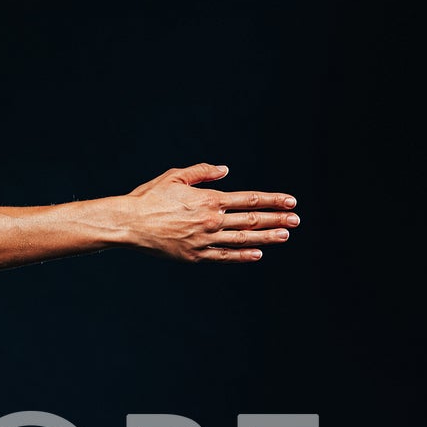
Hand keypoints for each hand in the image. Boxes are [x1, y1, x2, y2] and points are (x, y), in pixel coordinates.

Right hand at [122, 163, 299, 261]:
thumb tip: (226, 170)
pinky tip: (258, 254)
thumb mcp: (176, 176)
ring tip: (285, 235)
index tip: (290, 201)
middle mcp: (211, 220)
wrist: (129, 224)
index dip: (272, 200)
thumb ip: (203, 172)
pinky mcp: (195, 256)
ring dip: (266, 237)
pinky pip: (224, 256)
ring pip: (242, 239)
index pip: (249, 200)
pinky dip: (242, 255)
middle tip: (297, 220)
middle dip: (277, 219)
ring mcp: (204, 240)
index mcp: (209, 199)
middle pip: (252, 220)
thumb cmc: (149, 197)